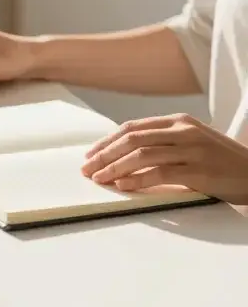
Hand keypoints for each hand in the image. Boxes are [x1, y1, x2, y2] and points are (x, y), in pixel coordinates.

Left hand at [82, 113, 247, 204]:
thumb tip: (124, 155)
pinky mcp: (198, 171)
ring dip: (115, 167)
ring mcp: (192, 150)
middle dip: (105, 154)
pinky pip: (160, 173)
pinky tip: (122, 185)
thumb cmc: (220, 162)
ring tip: (99, 179)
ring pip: (142, 154)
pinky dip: (137, 179)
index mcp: (179, 121)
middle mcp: (183, 131)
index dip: (108, 141)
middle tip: (86, 169)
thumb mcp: (192, 143)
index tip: (90, 155)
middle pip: (132, 138)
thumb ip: (163, 143)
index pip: (133, 127)